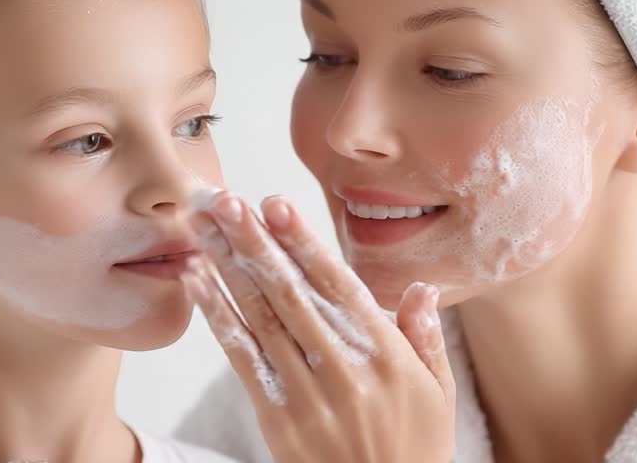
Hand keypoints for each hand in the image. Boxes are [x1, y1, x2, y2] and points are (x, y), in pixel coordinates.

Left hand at [181, 192, 454, 462]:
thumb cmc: (414, 450)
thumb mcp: (438, 393)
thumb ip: (425, 336)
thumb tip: (421, 288)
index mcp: (385, 353)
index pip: (337, 285)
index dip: (303, 242)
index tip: (276, 204)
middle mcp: (343, 367)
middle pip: (290, 292)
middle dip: (254, 241)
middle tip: (225, 199)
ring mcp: (307, 393)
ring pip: (260, 316)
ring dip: (228, 266)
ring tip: (204, 226)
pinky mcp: (277, 418)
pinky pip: (242, 358)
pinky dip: (218, 316)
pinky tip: (199, 282)